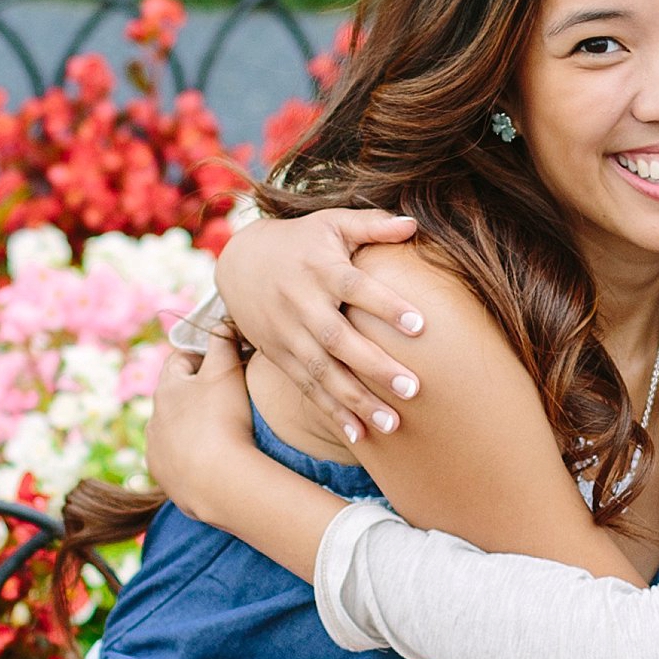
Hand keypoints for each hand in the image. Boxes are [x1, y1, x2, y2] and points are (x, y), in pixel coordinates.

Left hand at [145, 330, 264, 527]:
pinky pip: (176, 458)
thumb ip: (224, 340)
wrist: (217, 480)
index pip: (182, 360)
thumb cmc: (222, 419)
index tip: (228, 368)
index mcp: (167, 387)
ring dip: (193, 428)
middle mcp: (154, 416)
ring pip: (174, 429)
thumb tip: (223, 321)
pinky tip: (212, 460)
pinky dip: (191, 456)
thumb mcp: (226, 370)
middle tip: (230, 403)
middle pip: (177, 396)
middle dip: (199, 395)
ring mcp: (156, 447)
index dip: (206, 359)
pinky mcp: (162, 474)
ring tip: (222, 436)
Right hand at [211, 207, 425, 445]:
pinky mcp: (280, 357)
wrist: (239, 263)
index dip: (385, 305)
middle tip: (413, 389)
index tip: (419, 325)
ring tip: (392, 424)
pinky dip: (331, 413)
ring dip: (356, 401)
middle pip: (338, 339)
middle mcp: (302, 304)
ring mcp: (288, 335)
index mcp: (319, 268)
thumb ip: (372, 224)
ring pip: (323, 372)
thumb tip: (414, 223)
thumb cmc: (300, 241)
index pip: (354, 287)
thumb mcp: (331, 223)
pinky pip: (306, 388)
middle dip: (375, 366)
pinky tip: (359, 436)